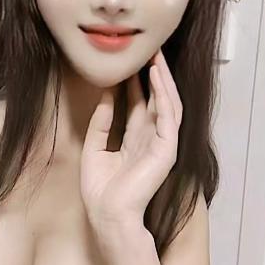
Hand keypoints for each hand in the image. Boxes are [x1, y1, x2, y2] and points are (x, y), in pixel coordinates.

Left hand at [80, 48, 182, 238]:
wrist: (108, 215)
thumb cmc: (101, 190)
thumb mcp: (95, 147)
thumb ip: (102, 122)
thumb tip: (106, 94)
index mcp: (135, 141)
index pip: (139, 105)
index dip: (135, 82)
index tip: (129, 61)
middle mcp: (150, 140)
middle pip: (156, 100)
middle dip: (152, 75)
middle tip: (148, 49)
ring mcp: (161, 144)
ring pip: (167, 103)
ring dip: (162, 79)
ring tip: (156, 55)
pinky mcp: (166, 149)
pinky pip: (169, 116)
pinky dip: (164, 94)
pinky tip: (157, 76)